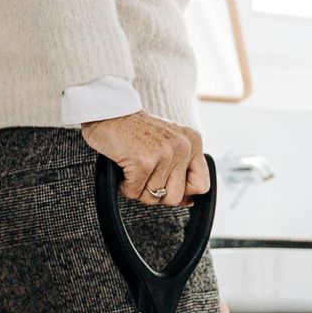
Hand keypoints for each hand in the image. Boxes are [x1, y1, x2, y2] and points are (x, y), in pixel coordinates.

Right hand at [81, 111, 209, 206]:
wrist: (109, 111)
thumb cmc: (135, 130)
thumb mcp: (168, 143)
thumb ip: (181, 169)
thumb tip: (189, 201)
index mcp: (192, 142)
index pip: (202, 185)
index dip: (184, 192)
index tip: (168, 185)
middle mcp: (183, 147)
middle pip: (175, 197)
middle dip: (155, 193)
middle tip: (144, 175)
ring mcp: (164, 154)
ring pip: (153, 197)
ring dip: (138, 188)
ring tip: (132, 168)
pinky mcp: (144, 161)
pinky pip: (134, 192)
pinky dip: (124, 186)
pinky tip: (123, 169)